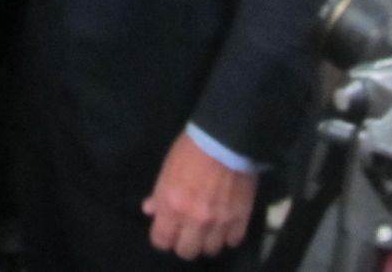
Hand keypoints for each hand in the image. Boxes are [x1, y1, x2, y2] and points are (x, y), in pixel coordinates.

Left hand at [142, 133, 255, 260]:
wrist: (225, 139)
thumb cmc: (190, 150)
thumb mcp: (167, 169)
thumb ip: (158, 194)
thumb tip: (150, 210)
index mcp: (172, 206)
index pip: (161, 241)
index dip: (162, 237)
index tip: (166, 231)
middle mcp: (194, 219)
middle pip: (186, 251)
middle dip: (184, 243)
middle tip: (187, 231)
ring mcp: (219, 221)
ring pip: (210, 250)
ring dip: (207, 241)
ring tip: (207, 229)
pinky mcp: (241, 218)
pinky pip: (233, 241)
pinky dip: (228, 236)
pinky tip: (225, 225)